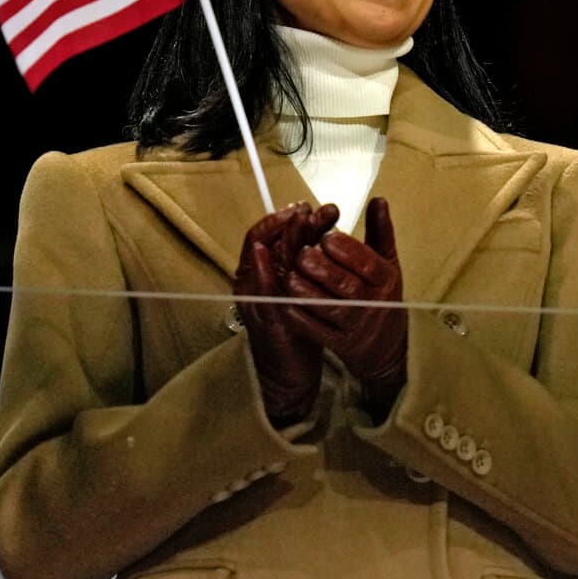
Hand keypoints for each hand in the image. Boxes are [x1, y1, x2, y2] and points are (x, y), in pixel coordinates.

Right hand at [233, 202, 338, 426]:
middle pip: (267, 240)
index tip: (309, 207)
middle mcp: (256, 281)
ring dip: (278, 236)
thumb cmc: (298, 326)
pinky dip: (259, 270)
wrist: (288, 372)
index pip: (272, 235)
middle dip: (290, 221)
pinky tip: (266, 254)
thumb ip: (309, 261)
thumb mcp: (305, 289)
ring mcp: (255, 298)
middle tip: (313, 209)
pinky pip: (256, 289)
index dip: (288, 218)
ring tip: (298, 220)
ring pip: (259, 259)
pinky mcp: (260, 316)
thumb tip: (322, 228)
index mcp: (269, 272)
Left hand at [285, 198, 406, 411]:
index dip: (345, 248)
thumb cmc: (383, 296)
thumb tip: (378, 200)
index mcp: (386, 280)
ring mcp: (355, 326)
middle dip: (321, 267)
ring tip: (290, 274)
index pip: (367, 263)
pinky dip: (299, 315)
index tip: (325, 236)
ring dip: (306, 290)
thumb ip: (381, 232)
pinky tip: (286, 300)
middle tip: (301, 253)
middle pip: (346, 285)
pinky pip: (316, 329)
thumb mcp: (388, 263)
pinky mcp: (339, 344)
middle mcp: (373, 303)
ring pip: (327, 307)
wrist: (386, 347)